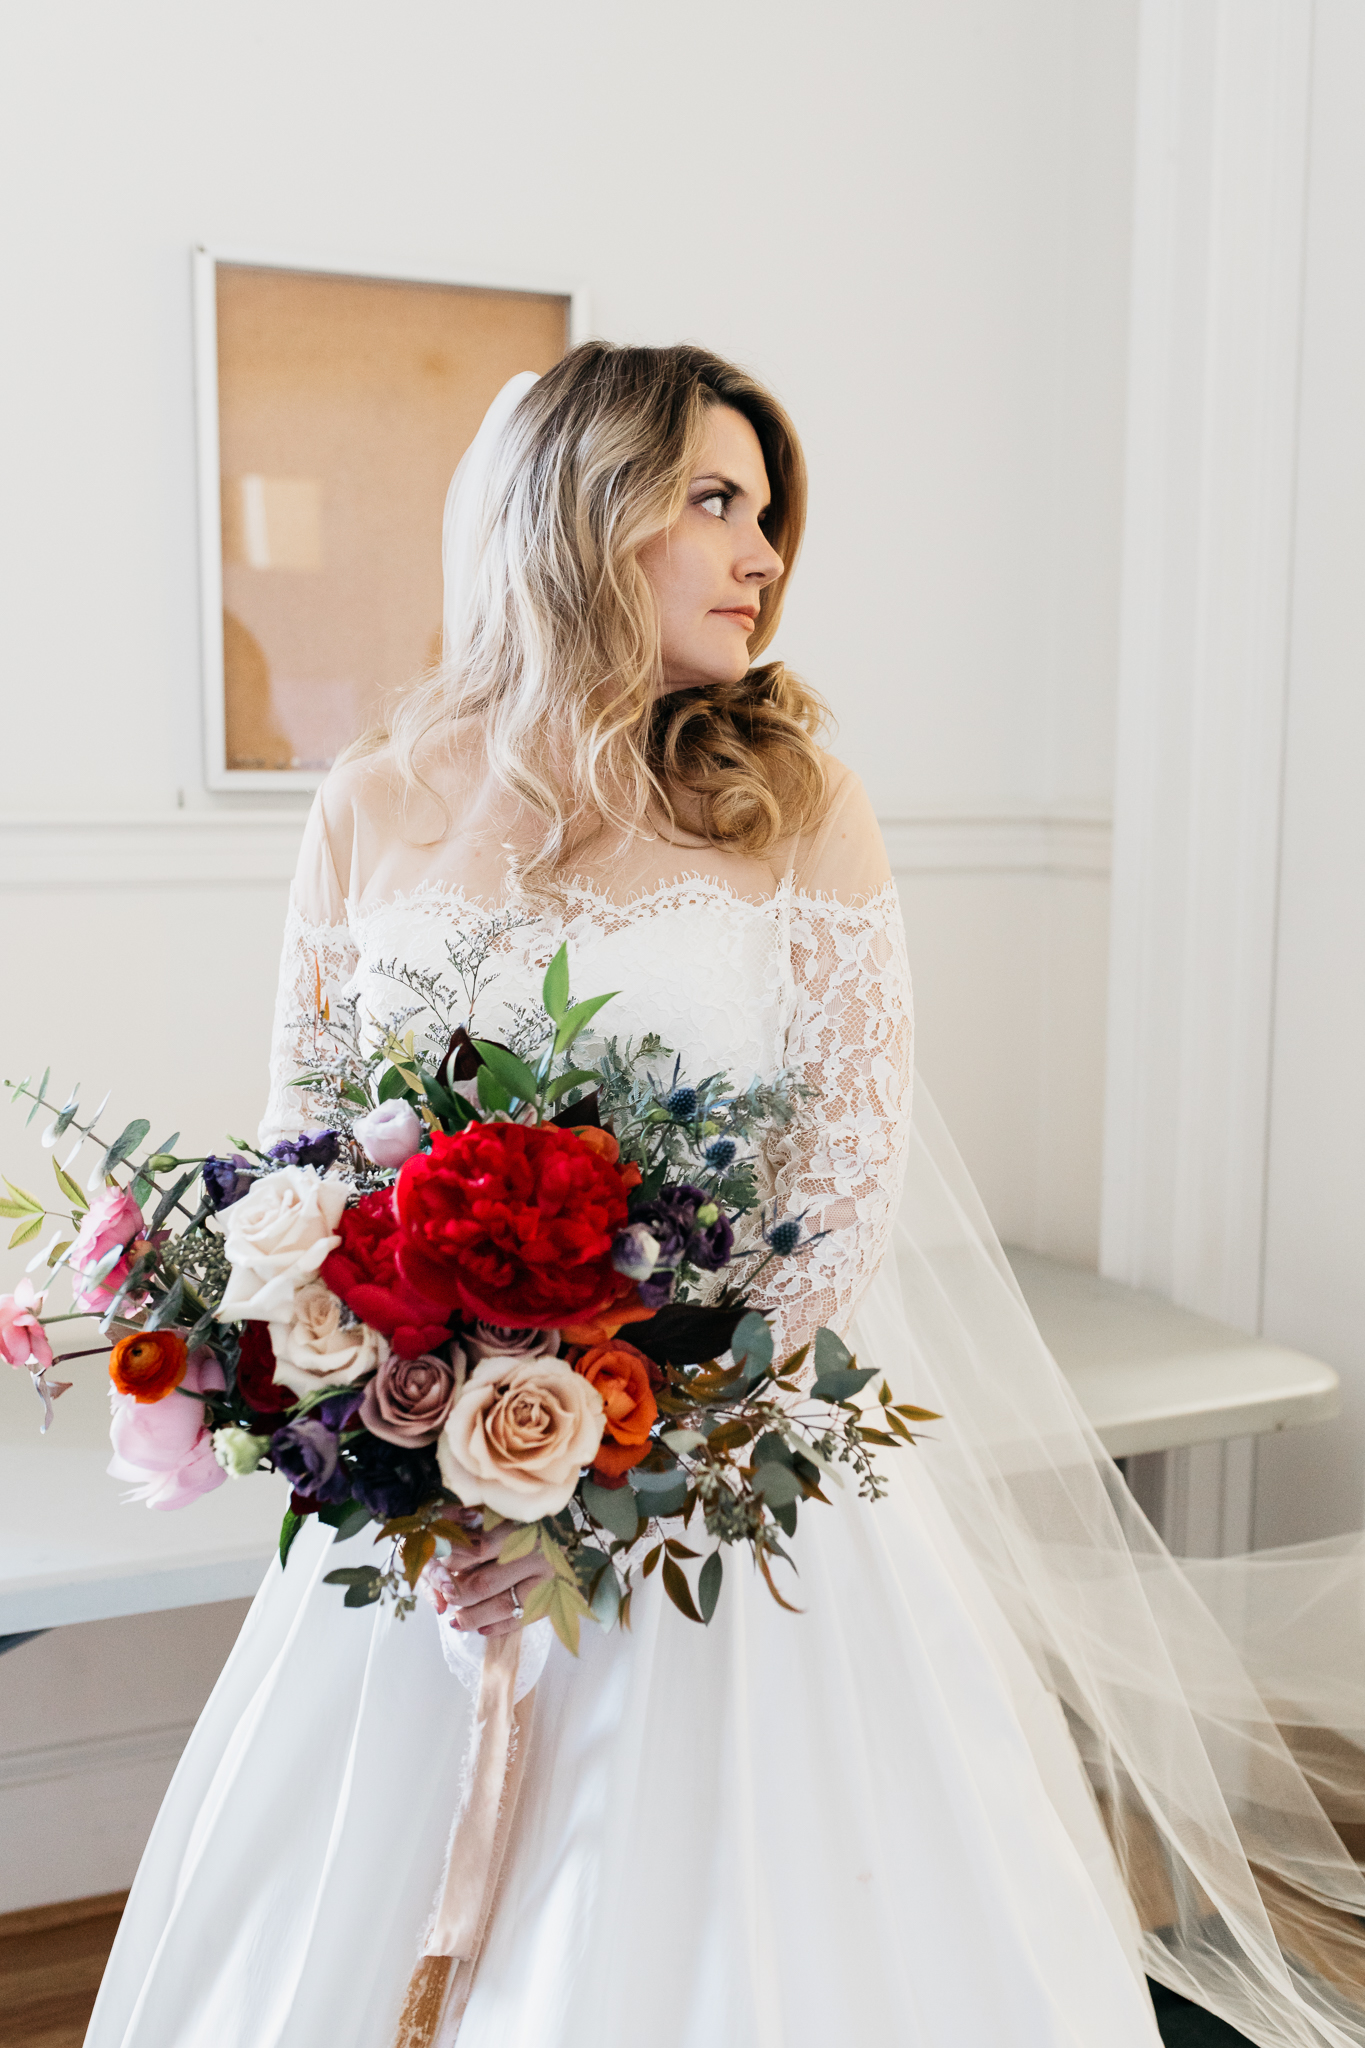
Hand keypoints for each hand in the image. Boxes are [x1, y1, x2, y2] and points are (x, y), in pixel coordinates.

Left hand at [426, 1525, 554, 1638]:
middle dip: (457, 1594)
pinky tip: (481, 1629)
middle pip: (484, 1583)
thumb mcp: (504, 1516)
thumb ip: (476, 1530)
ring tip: (456, 1620)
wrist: (578, 1536)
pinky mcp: (555, 1600)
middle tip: (445, 1595)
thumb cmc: (532, 1523)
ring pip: (501, 1606)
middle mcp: (536, 1554)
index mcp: (522, 1527)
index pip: (476, 1549)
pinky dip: (498, 1628)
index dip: (451, 1561)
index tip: (438, 1566)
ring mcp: (548, 1580)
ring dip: (472, 1617)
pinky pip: (521, 1620)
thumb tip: (440, 1553)